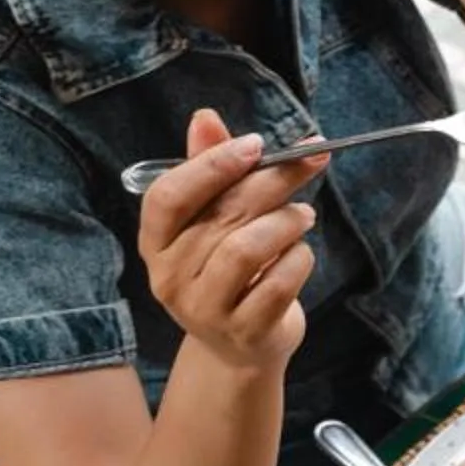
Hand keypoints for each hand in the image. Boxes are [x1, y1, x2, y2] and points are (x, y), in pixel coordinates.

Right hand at [138, 109, 326, 370]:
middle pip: (221, 215)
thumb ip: (209, 169)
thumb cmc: (227, 270)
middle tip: (310, 161)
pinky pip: (277, 284)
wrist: (239, 349)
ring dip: (286, 221)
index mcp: (155, 241)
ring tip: (304, 215)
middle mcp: (170, 276)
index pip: (168, 196)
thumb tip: (205, 117)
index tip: (256, 144)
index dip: (211, 165)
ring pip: (246, 249)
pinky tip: (302, 253)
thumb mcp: (213, 220)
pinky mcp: (243, 331)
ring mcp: (204, 308)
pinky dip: (299, 260)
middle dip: (272, 180)